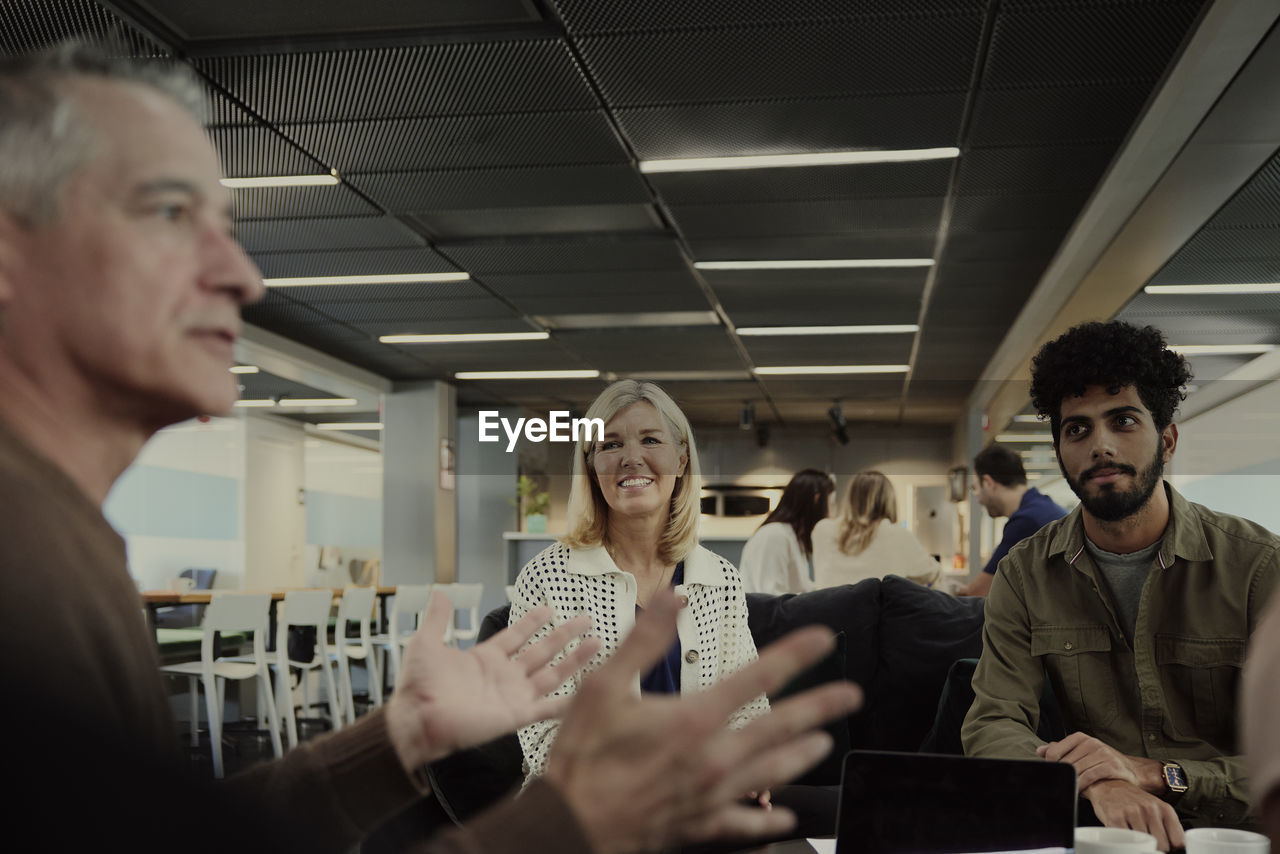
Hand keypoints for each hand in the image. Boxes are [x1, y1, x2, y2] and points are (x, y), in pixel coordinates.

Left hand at [386, 591, 599, 771]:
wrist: (416, 719)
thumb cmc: (417, 686)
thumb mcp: (426, 643)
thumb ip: (438, 619)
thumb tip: (440, 592)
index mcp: (485, 658)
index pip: (516, 635)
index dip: (533, 621)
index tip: (550, 607)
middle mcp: (504, 675)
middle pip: (542, 650)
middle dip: (565, 635)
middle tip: (586, 620)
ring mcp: (512, 695)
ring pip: (552, 674)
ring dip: (575, 659)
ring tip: (597, 643)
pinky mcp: (516, 715)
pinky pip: (547, 708)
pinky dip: (567, 701)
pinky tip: (587, 692)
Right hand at [545, 589, 861, 853]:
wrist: (568, 825)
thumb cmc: (582, 757)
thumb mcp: (603, 686)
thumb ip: (645, 641)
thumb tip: (672, 598)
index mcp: (695, 718)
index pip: (759, 676)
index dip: (797, 654)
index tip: (825, 639)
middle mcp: (713, 757)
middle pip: (782, 727)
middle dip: (822, 708)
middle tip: (852, 695)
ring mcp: (712, 795)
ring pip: (774, 773)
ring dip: (802, 755)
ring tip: (824, 743)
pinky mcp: (702, 826)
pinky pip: (748, 825)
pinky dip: (771, 821)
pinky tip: (786, 816)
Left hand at [1037, 732, 1163, 792]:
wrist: (1134, 771)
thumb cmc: (1103, 762)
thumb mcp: (1083, 753)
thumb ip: (1061, 750)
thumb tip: (1040, 751)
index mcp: (1080, 738)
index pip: (1054, 752)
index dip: (1050, 766)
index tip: (1052, 775)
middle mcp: (1091, 742)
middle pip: (1064, 763)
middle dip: (1061, 776)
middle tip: (1059, 785)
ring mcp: (1102, 753)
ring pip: (1075, 770)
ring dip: (1070, 783)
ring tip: (1068, 790)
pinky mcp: (1111, 765)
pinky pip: (1088, 777)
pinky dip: (1080, 786)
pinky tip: (1078, 792)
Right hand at [1082, 779, 1183, 851]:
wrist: (1108, 784)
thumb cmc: (1135, 802)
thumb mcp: (1157, 810)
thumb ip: (1168, 828)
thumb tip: (1177, 849)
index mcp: (1165, 810)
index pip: (1178, 842)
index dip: (1172, 848)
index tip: (1164, 847)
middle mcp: (1150, 810)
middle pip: (1162, 846)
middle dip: (1154, 847)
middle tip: (1145, 841)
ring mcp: (1133, 813)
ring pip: (1144, 845)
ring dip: (1138, 844)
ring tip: (1133, 836)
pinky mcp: (1116, 817)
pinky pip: (1125, 840)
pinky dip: (1124, 842)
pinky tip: (1123, 835)